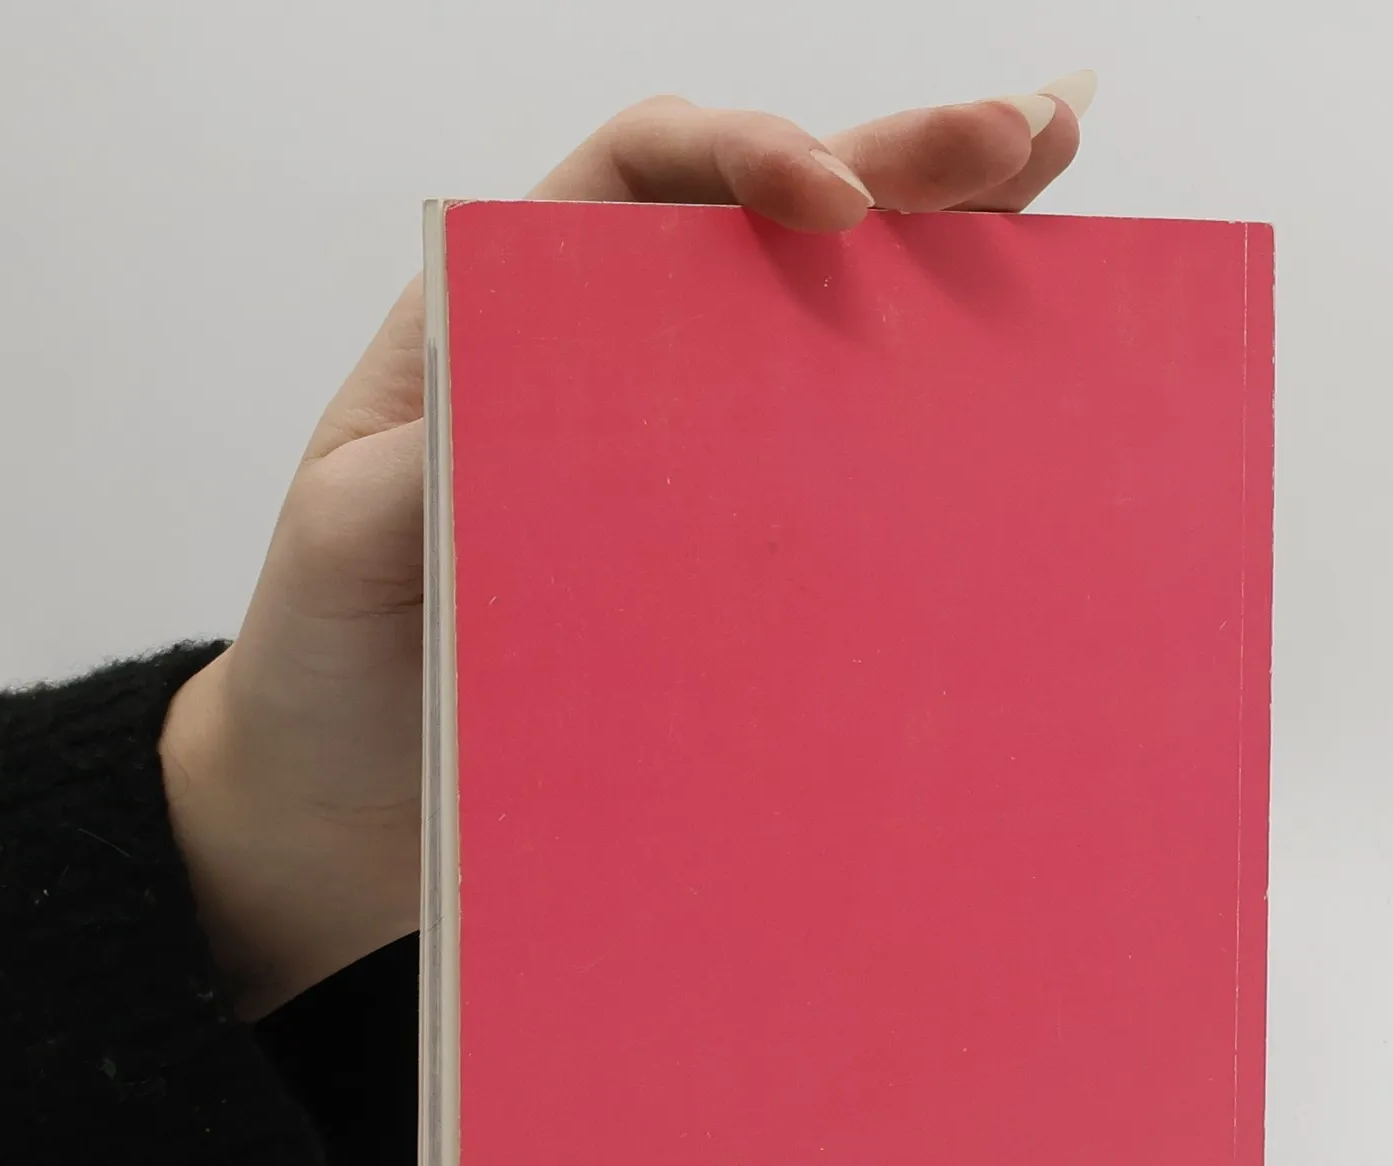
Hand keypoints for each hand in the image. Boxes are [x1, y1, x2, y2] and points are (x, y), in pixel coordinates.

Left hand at [160, 76, 1095, 1018]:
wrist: (352, 803)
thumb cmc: (334, 656)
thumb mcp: (348, 547)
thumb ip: (420, 471)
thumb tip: (549, 421)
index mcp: (513, 312)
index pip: (645, 174)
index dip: (745, 153)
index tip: (832, 201)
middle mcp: (614, 360)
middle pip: (770, 224)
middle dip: (902, 164)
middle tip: (1029, 135)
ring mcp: (686, 457)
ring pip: (827, 324)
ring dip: (945, 249)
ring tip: (1059, 176)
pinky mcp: (732, 559)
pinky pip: (836, 468)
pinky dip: (929, 409)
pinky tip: (1023, 357)